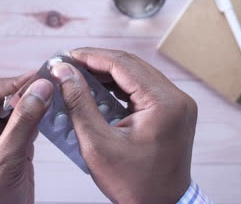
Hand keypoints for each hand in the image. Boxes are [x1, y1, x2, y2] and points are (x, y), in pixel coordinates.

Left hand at [0, 73, 52, 203]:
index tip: (38, 78)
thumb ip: (23, 122)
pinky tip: (49, 112)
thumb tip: (40, 89)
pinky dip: (37, 118)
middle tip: (48, 85)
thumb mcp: (5, 159)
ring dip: (32, 104)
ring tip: (52, 95)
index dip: (12, 84)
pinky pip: (23, 124)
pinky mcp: (8, 146)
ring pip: (14, 110)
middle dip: (24, 93)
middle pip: (0, 99)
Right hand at [51, 48, 196, 203]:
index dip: (91, 56)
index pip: (123, 64)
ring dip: (107, 74)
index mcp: (164, 103)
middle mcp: (176, 98)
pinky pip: (142, 89)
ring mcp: (176, 104)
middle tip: (69, 64)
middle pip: (131, 66)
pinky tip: (97, 90)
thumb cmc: (133, 184)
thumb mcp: (98, 143)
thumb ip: (79, 102)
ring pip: (136, 75)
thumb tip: (64, 71)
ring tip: (79, 76)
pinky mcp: (171, 111)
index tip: (67, 55)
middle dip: (97, 63)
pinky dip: (118, 87)